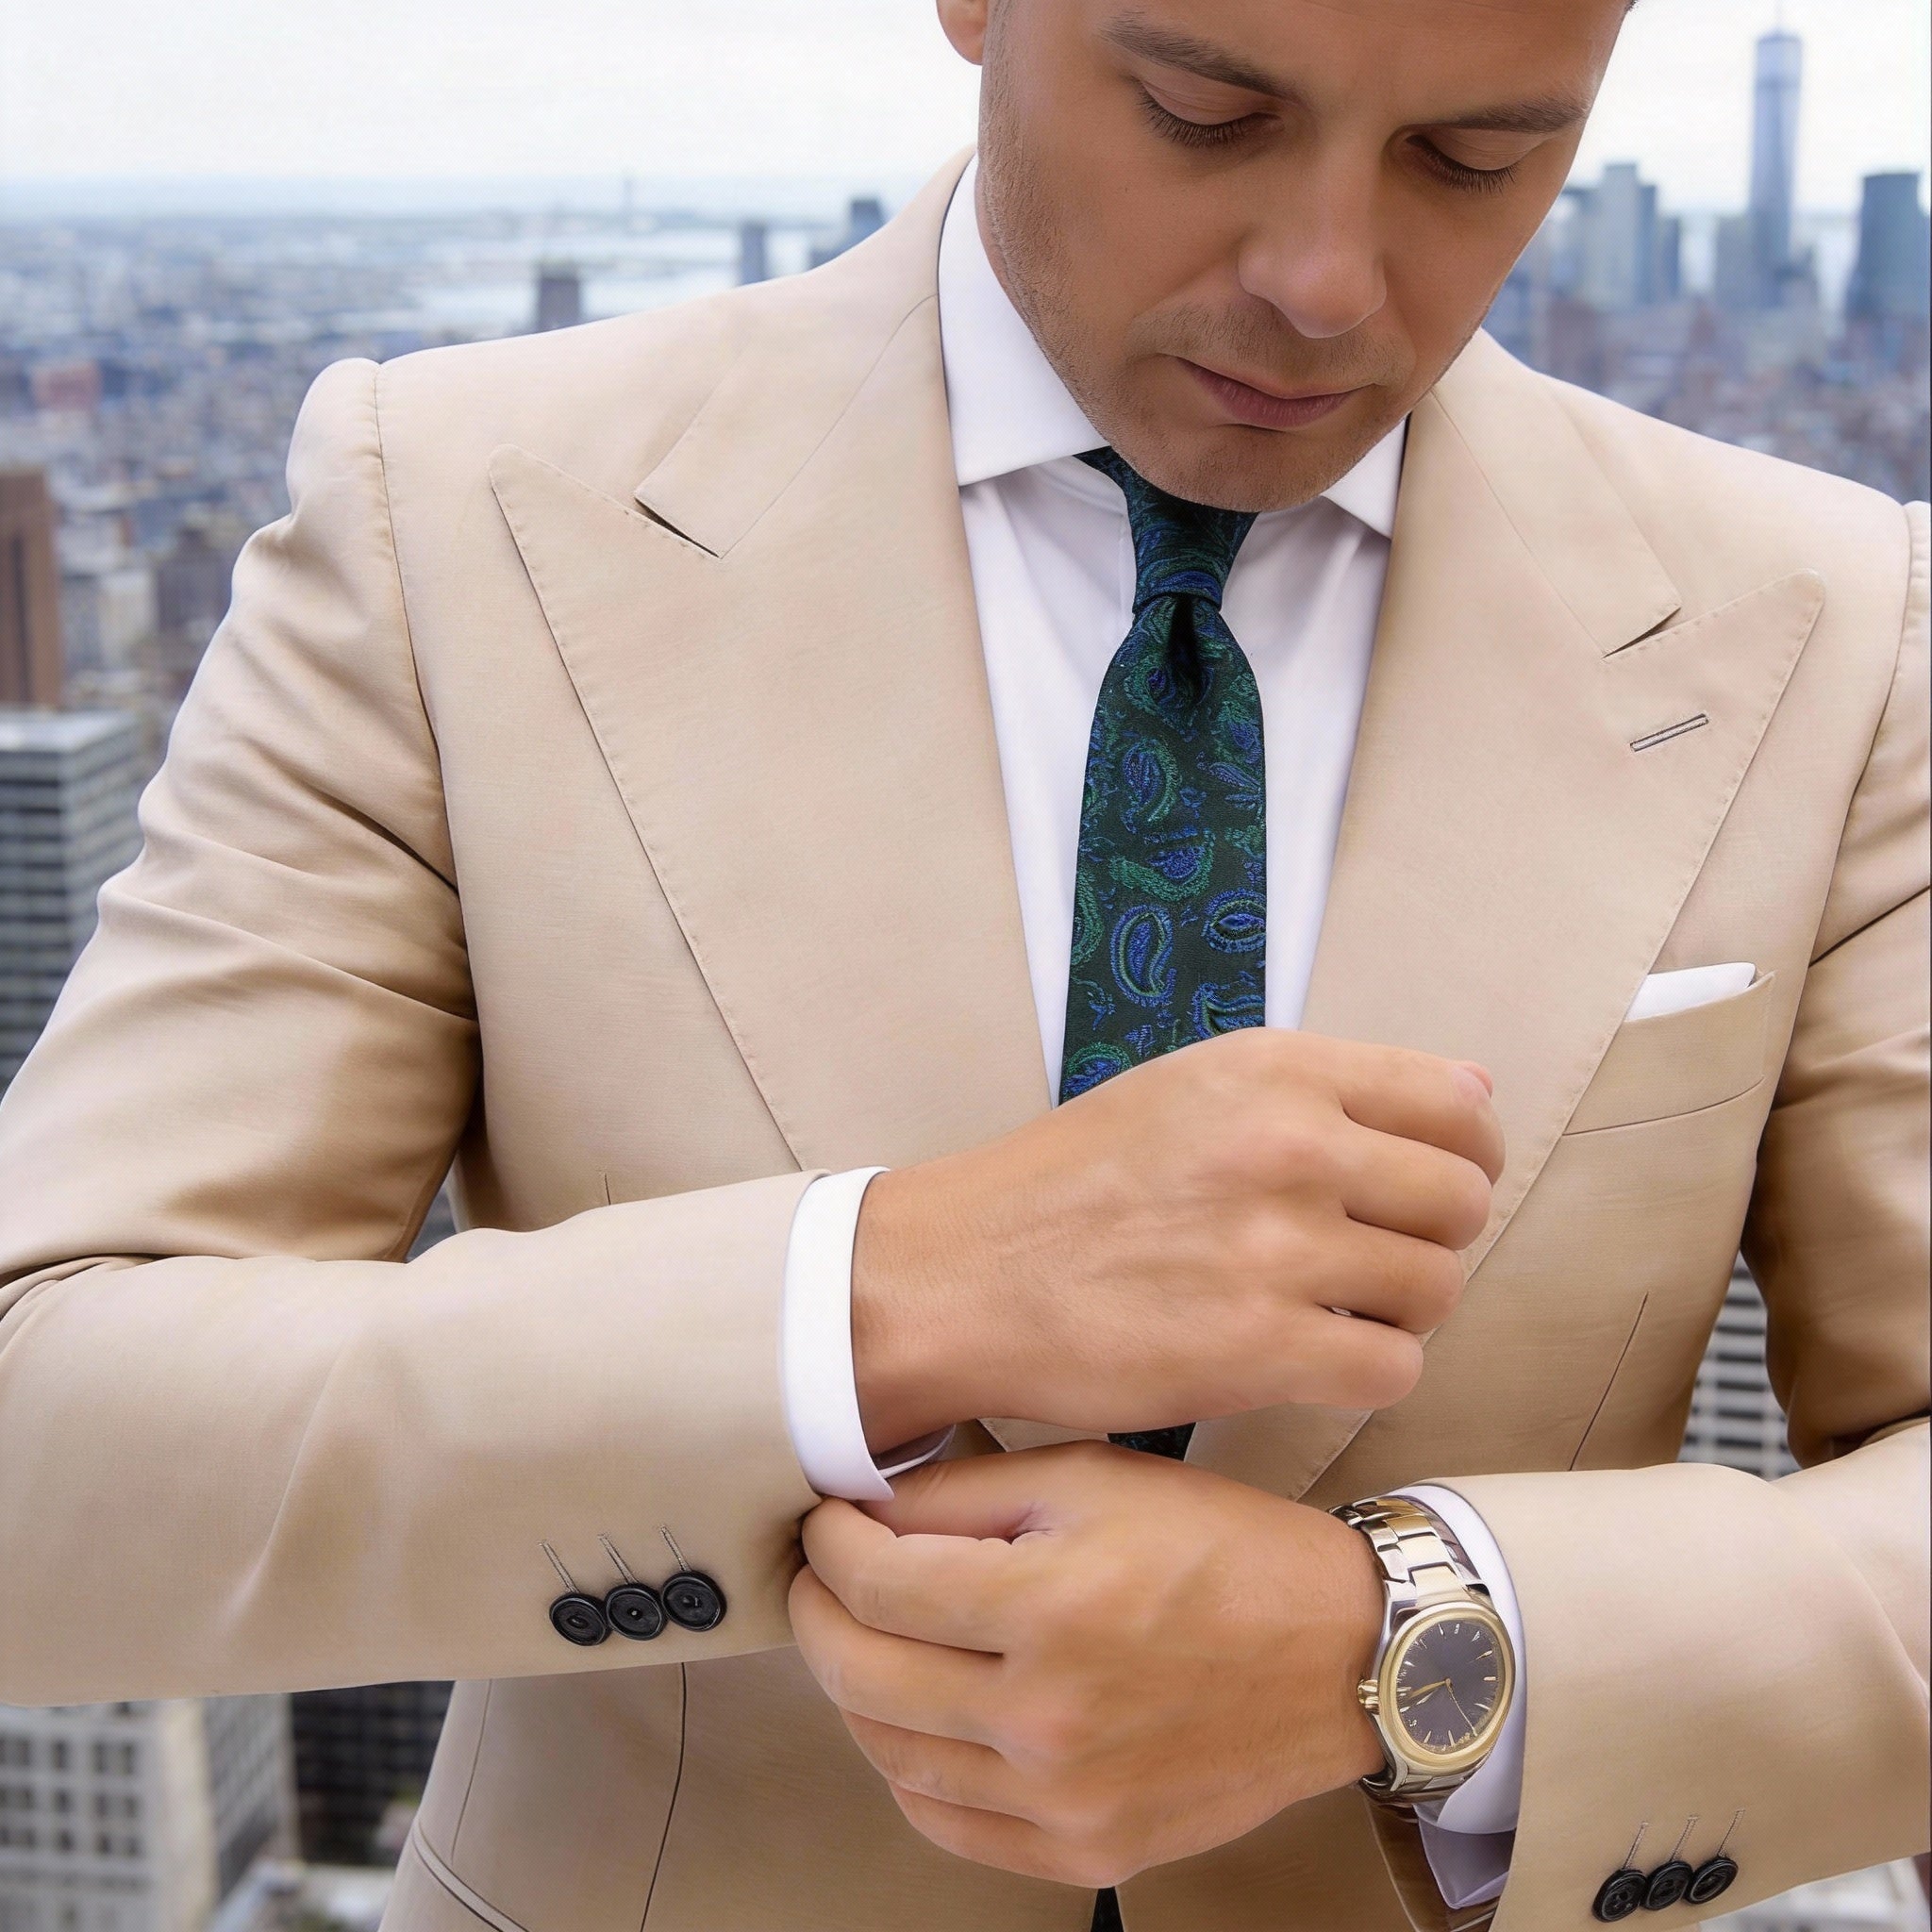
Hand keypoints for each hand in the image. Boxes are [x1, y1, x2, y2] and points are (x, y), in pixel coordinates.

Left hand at [789, 1443, 1385, 1887]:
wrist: (1338, 1655)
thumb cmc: (1221, 1548)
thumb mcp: (1093, 1479)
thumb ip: (966, 1492)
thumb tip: (862, 1508)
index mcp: (1051, 1606)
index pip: (873, 1582)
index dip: (827, 1543)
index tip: (825, 1522)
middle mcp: (1048, 1718)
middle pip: (857, 1674)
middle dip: (815, 1612)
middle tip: (819, 1576)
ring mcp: (1065, 1801)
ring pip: (887, 1753)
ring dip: (853, 1687)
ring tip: (867, 1635)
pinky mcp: (1086, 1853)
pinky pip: (944, 1823)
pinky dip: (907, 1766)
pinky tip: (919, 1713)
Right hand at [852, 1028, 1502, 1449]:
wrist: (963, 1275)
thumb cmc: (1071, 1182)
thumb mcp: (1191, 1087)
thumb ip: (1327, 1087)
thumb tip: (1478, 1089)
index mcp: (1275, 1070)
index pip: (1457, 1104)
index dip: (1464, 1155)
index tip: (1427, 1186)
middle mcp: (1289, 1145)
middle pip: (1462, 1200)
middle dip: (1433, 1237)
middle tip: (1370, 1258)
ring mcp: (1279, 1248)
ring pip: (1437, 1288)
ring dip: (1399, 1311)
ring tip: (1330, 1309)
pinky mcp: (1263, 1350)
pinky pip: (1394, 1369)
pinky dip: (1365, 1372)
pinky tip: (1308, 1359)